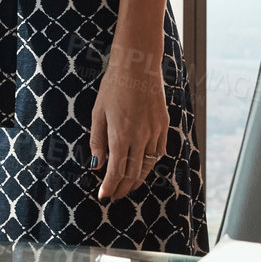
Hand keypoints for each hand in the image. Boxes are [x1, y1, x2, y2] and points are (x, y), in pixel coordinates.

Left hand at [89, 42, 168, 200]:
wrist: (138, 66)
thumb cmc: (114, 86)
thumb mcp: (98, 113)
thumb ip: (98, 141)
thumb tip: (97, 165)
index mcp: (121, 135)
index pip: (116, 171)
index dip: (109, 187)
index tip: (103, 195)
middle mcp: (140, 137)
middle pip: (132, 173)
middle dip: (122, 188)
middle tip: (114, 195)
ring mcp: (154, 132)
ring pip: (148, 165)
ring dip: (137, 179)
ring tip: (128, 186)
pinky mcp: (164, 125)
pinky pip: (159, 152)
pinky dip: (151, 164)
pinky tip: (144, 167)